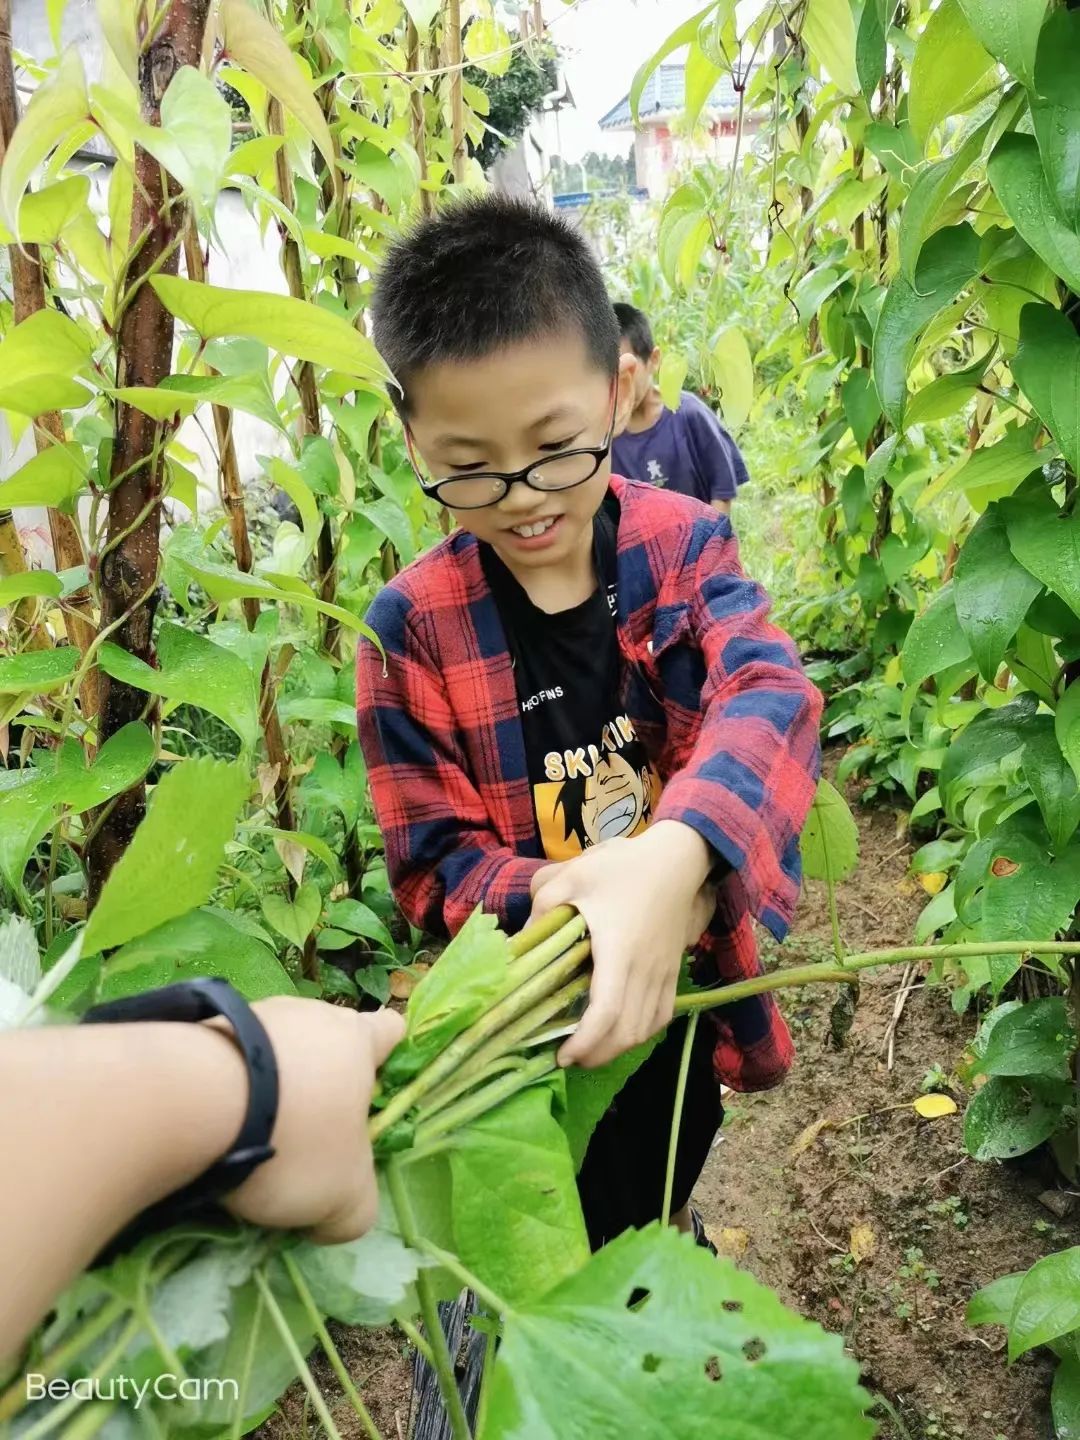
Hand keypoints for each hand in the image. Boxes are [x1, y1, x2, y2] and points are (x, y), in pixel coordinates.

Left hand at [223, 999, 404, 1242]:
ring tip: (247, 1141)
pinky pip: (229, 1060)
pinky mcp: (203, 1028)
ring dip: (269, 1089)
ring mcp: (253, 1014)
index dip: (387, 1062)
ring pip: (274, 1052)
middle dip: (320, 1088)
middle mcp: (309, 1014)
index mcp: (355, 1039)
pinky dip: (227, 1090)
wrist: (190, 1105)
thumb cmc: (292, 1141)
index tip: (370, 1101)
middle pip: (327, 1042)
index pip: (390, 1030)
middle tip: (306, 1141)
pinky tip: (212, 1131)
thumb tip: (333, 1214)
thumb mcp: (344, 1199)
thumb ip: (356, 1207)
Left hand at [529, 821, 713, 1068]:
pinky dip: (640, 1033)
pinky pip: (661, 1016)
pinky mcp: (672, 971)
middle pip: (627, 1032)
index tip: (561, 1055)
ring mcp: (663, 973)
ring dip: (617, 1048)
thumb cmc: (622, 867)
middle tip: (567, 1058)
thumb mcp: (573, 876)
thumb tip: (519, 941)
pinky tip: (620, 1031)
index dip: (585, 1042)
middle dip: (596, 1055)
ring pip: (645, 1029)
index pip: (607, 1011)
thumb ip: (542, 907)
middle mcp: (645, 970)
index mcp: (618, 950)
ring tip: (589, 1049)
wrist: (676, 860)